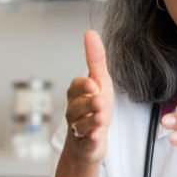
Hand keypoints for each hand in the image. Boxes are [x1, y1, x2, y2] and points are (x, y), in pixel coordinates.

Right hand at [62, 29, 113, 163]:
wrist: (91, 138)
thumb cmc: (95, 107)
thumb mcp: (100, 80)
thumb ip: (95, 59)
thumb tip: (90, 33)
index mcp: (77, 93)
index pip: (76, 86)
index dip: (84, 86)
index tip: (94, 85)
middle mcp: (75, 110)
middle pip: (77, 106)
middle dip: (88, 104)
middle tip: (99, 102)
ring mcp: (79, 128)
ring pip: (81, 124)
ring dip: (91, 121)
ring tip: (101, 118)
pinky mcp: (85, 144)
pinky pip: (86, 142)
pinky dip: (91, 140)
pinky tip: (96, 137)